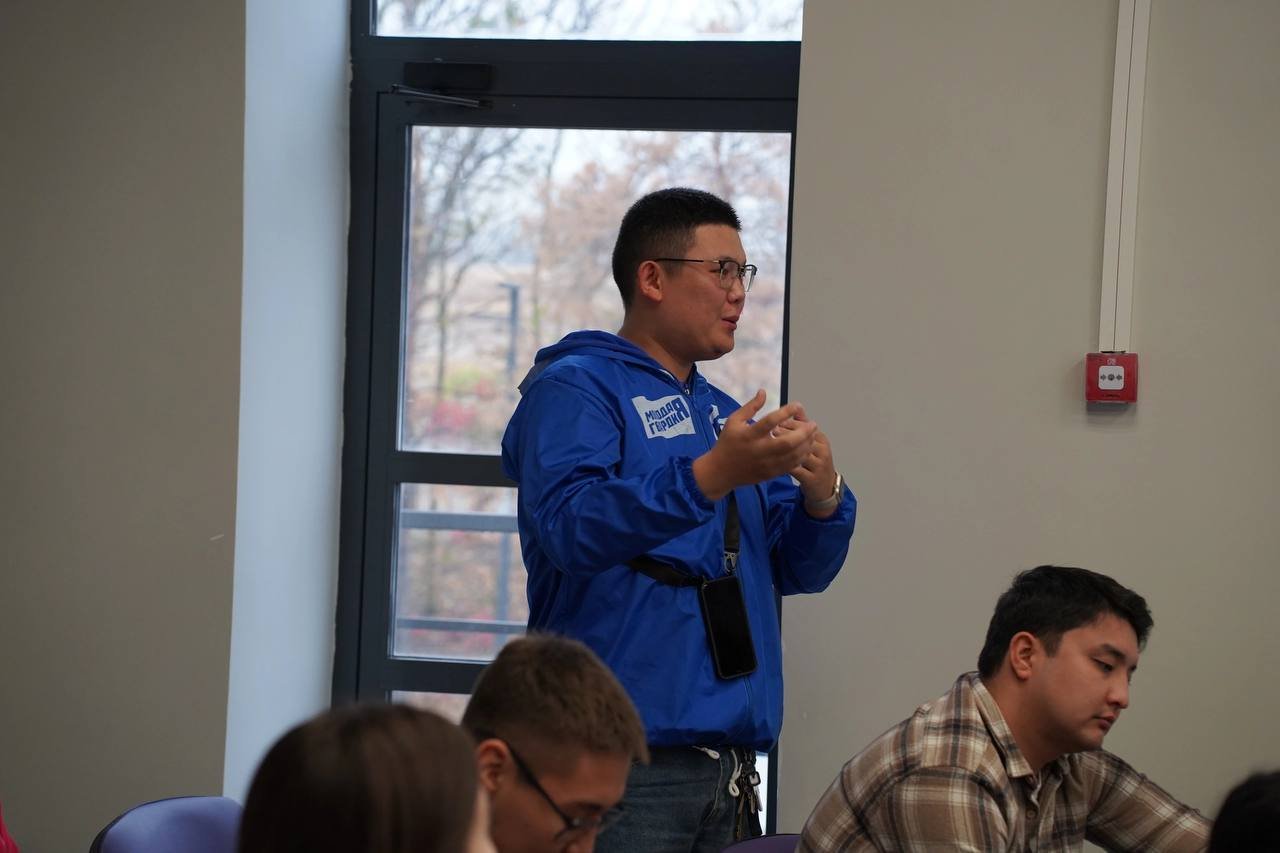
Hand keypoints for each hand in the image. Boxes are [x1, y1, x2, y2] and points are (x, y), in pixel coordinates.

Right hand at [692, 390, 817, 500]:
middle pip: (787, 442)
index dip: (786, 412)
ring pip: (792, 456)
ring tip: (812, 434)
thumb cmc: (727, 442)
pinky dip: (801, 456)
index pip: (771, 421)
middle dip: (804, 432)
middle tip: (813, 424)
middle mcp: (759, 450)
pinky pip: (790, 466)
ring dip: (806, 444)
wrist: (721, 471)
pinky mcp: (770, 474)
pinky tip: (806, 448)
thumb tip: (763, 391)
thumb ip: (750, 407)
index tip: (797, 405)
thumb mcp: (734, 421)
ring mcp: (765, 464)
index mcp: (749, 435)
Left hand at [772, 409, 838, 516]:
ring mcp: (818, 465)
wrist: (826, 488)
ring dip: (783, 448)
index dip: (789, 422)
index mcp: (821, 439)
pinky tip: (771, 461)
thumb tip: (796, 408)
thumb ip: (804, 427)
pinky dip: (783, 464)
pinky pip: (795, 470)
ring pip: (798, 453)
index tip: (775, 421)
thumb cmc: (815, 462)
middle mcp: (821, 451)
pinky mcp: (811, 479)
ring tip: (769, 444)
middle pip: (802, 438)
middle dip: (785, 433)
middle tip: (770, 431)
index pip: (804, 426)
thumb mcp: (814, 443)